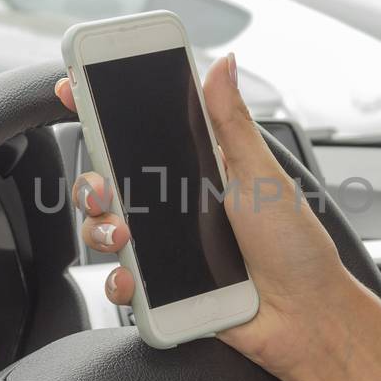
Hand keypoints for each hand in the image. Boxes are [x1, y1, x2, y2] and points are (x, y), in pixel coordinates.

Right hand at [57, 52, 380, 380]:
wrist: (306, 316)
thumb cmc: (295, 247)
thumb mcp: (262, 176)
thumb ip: (232, 122)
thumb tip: (223, 64)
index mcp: (199, 169)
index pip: (142, 132)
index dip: (104, 110)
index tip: (75, 87)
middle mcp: (175, 205)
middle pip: (108, 180)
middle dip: (91, 179)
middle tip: (103, 186)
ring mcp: (165, 248)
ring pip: (104, 228)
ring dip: (101, 228)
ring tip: (125, 234)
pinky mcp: (162, 289)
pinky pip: (121, 280)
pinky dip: (118, 279)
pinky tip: (134, 276)